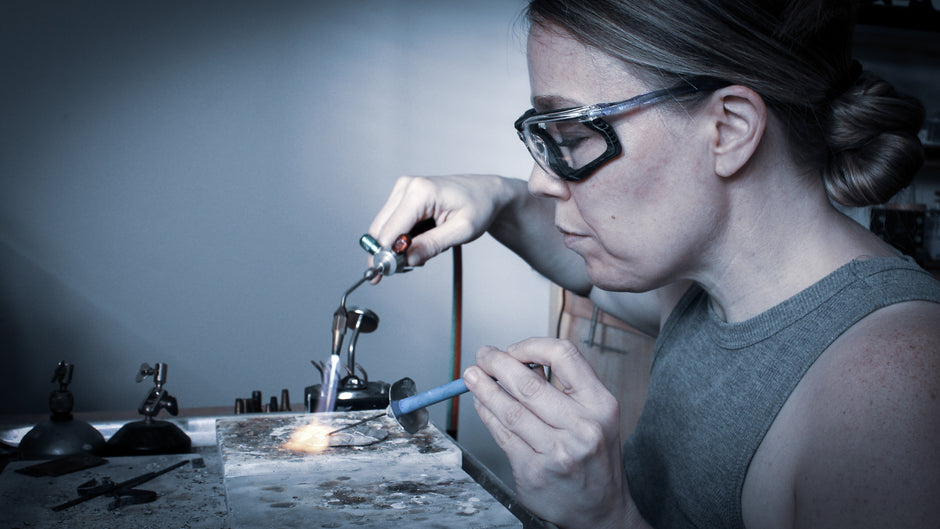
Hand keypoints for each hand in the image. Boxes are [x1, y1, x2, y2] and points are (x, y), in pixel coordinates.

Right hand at [367, 174, 519, 266]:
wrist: (486, 192)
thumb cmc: (479, 207)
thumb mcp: (462, 231)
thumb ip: (432, 245)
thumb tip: (407, 260)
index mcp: (420, 192)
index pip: (390, 230)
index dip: (387, 255)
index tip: (391, 273)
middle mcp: (406, 186)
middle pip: (380, 230)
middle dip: (389, 253)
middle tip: (407, 269)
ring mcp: (402, 189)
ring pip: (382, 228)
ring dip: (395, 247)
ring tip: (421, 253)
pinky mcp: (402, 196)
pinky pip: (391, 224)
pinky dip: (399, 239)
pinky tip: (418, 243)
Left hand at [464, 338, 638, 528]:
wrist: (602, 509)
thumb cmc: (596, 456)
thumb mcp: (595, 416)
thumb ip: (564, 387)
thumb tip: (520, 361)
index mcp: (601, 404)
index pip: (564, 356)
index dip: (531, 346)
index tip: (514, 350)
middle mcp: (582, 427)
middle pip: (528, 383)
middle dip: (497, 363)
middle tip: (483, 356)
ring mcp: (557, 452)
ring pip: (509, 410)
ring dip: (484, 388)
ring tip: (472, 377)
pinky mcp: (534, 471)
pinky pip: (502, 435)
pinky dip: (487, 414)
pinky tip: (482, 405)